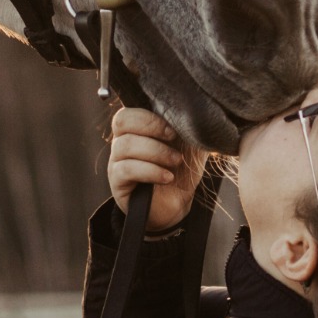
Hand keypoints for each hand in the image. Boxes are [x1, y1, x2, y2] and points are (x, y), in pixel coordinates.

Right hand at [108, 108, 206, 232]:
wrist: (178, 205)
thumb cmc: (181, 171)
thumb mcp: (190, 144)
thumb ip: (191, 126)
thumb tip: (200, 112)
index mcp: (136, 130)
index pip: (128, 112)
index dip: (148, 116)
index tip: (173, 129)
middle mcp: (122, 143)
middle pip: (121, 122)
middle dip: (151, 127)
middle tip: (173, 138)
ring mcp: (117, 163)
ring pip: (125, 146)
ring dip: (156, 151)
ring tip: (176, 161)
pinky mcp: (118, 183)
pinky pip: (127, 169)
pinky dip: (151, 171)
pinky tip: (167, 177)